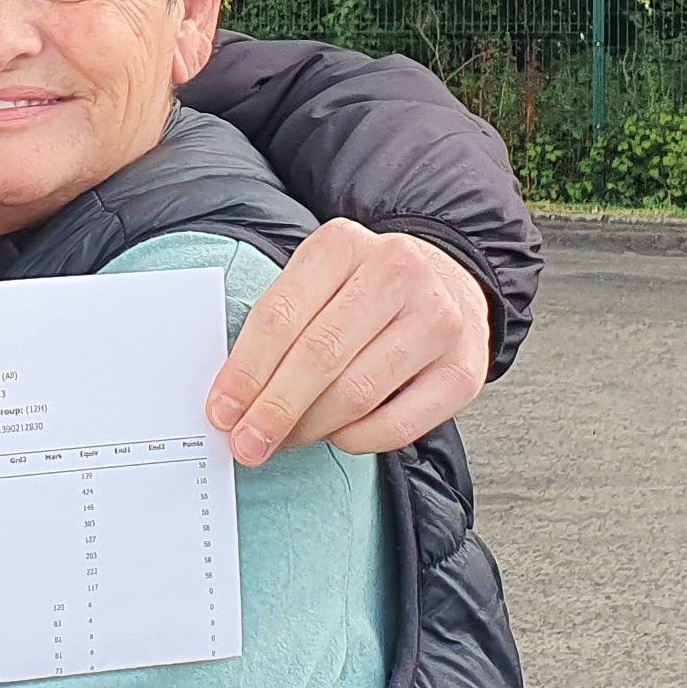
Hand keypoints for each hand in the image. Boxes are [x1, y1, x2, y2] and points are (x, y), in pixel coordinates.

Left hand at [207, 222, 492, 464]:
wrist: (447, 287)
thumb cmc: (364, 296)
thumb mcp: (318, 285)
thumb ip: (278, 330)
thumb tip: (235, 402)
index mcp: (343, 243)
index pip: (281, 315)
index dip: (245, 372)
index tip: (222, 413)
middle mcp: (397, 271)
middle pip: (319, 355)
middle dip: (274, 410)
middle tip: (247, 444)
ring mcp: (437, 320)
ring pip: (356, 392)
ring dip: (311, 428)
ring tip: (288, 439)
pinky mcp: (464, 370)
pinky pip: (397, 425)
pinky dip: (356, 440)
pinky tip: (338, 435)